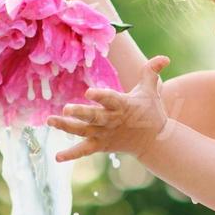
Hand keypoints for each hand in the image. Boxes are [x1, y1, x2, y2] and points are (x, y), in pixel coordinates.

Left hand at [49, 56, 171, 161]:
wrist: (154, 141)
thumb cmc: (151, 112)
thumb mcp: (151, 90)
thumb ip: (152, 71)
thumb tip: (165, 57)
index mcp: (122, 105)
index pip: (110, 99)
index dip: (100, 96)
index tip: (88, 92)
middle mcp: (111, 121)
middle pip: (94, 117)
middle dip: (80, 113)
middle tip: (66, 109)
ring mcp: (104, 134)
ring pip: (83, 131)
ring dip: (66, 127)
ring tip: (49, 120)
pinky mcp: (100, 145)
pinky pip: (84, 150)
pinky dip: (71, 154)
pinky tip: (56, 157)